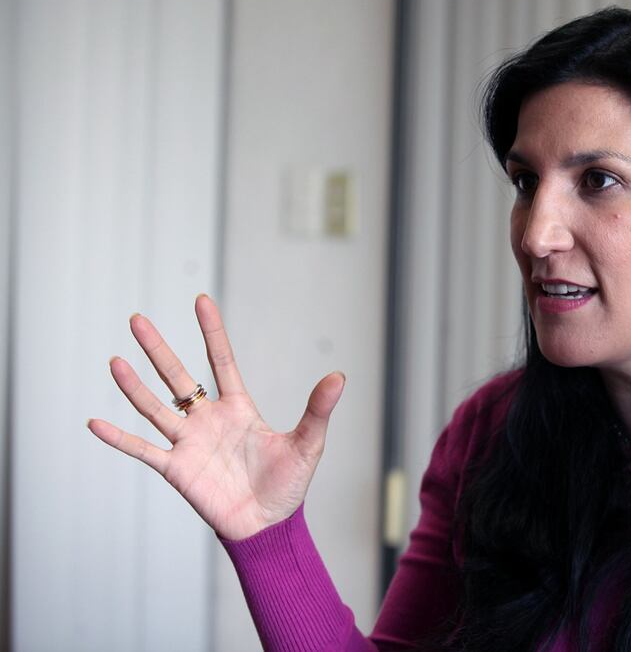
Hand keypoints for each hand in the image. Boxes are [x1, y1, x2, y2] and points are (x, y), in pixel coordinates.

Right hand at [88, 294, 345, 539]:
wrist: (268, 526)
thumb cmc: (288, 485)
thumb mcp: (308, 444)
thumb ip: (318, 410)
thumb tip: (339, 377)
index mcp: (239, 408)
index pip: (222, 360)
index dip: (212, 331)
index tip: (201, 299)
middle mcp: (209, 420)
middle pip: (178, 378)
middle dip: (159, 350)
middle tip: (138, 319)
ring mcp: (189, 443)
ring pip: (155, 408)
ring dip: (135, 387)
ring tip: (115, 361)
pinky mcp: (177, 470)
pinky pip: (143, 451)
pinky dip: (119, 438)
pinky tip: (95, 422)